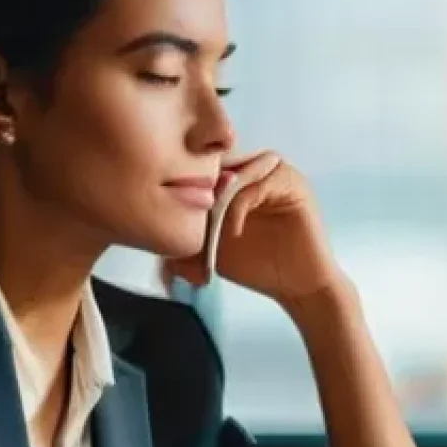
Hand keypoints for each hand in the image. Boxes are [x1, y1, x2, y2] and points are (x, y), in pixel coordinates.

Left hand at [163, 151, 343, 308]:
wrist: (296, 287)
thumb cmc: (256, 265)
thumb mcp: (210, 245)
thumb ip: (187, 230)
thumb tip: (149, 229)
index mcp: (237, 176)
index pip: (205, 163)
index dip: (185, 179)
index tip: (169, 208)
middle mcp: (257, 168)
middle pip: (219, 159)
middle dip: (200, 185)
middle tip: (185, 214)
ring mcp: (276, 172)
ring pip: (237, 168)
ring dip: (218, 195)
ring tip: (209, 224)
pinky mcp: (292, 183)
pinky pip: (258, 183)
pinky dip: (239, 206)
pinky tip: (232, 232)